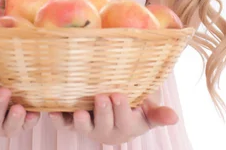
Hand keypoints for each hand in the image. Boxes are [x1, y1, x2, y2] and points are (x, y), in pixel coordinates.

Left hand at [48, 92, 178, 144]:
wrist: (115, 107)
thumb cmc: (135, 104)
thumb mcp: (148, 109)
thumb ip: (158, 114)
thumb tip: (174, 117)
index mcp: (127, 126)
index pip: (125, 120)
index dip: (121, 109)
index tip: (119, 94)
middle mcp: (107, 130)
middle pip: (104, 124)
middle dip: (103, 111)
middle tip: (101, 96)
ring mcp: (89, 127)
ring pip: (84, 128)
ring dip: (81, 121)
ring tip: (79, 112)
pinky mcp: (73, 123)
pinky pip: (63, 124)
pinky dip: (57, 119)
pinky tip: (51, 111)